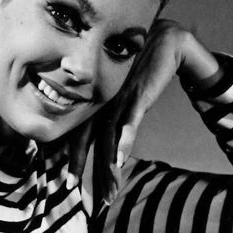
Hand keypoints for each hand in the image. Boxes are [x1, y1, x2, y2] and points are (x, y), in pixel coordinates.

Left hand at [69, 19, 222, 202]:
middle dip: (80, 165)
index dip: (72, 158)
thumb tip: (109, 140)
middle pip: (88, 140)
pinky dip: (125, 142)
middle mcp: (102, 103)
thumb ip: (113, 114)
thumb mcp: (123, 92)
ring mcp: (119, 100)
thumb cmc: (140, 69)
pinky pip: (129, 123)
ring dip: (107, 167)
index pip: (78, 134)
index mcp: (96, 102)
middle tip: (73, 189)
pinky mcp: (137, 96)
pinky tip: (121, 161)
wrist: (164, 40)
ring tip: (107, 191)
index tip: (68, 181)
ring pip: (108, 139)